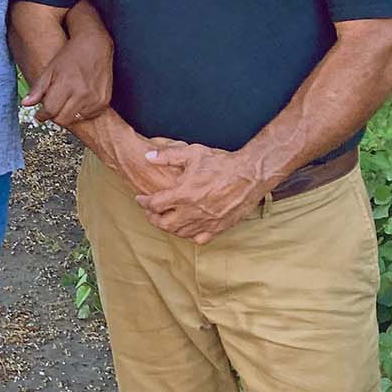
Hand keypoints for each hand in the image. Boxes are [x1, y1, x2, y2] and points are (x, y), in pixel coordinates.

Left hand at [22, 34, 113, 127]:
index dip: (42, 115)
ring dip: (68, 114)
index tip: (39, 115)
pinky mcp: (104, 102)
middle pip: (62, 120)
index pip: (50, 110)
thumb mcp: (50, 69)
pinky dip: (81, 113)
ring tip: (66, 101)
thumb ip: (38, 88)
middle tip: (52, 108)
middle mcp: (82, 93)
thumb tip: (25, 104)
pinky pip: (88, 117)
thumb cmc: (71, 55)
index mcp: (66, 84)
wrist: (95, 46)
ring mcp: (95, 99)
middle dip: (54, 116)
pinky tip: (78, 100)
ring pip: (75, 120)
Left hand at [136, 141, 268, 243]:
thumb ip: (168, 156)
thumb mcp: (192, 153)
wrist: (250, 174)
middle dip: (153, 218)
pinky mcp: (220, 227)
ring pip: (181, 232)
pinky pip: (200, 238)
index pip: (155, 204)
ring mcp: (207, 221)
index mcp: (184, 193)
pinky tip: (188, 228)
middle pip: (164, 223)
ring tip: (165, 219)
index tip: (140, 199)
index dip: (144, 202)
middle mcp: (194, 211)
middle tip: (150, 212)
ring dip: (169, 227)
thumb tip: (148, 156)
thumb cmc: (221, 163)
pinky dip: (190, 235)